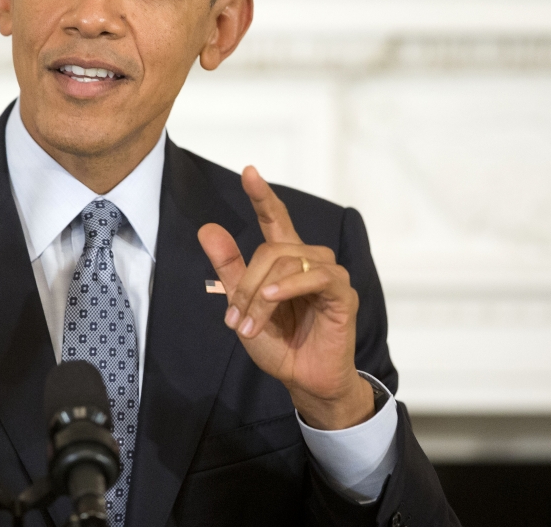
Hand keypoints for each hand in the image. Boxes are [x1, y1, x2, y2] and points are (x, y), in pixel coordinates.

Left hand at [198, 166, 373, 430]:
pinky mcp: (343, 293)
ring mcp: (328, 275)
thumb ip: (228, 267)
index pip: (275, 218)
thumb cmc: (278, 343)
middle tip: (235, 320)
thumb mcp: (242, 305)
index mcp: (285, 259)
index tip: (249, 171)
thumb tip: (207, 228)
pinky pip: (317, 275)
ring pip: (287, 261)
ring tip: (250, 325)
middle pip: (270, 248)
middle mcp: (309, 259)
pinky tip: (272, 300)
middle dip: (245, 284)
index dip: (262, 195)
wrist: (302, 379)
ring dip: (261, 295)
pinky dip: (289, 286)